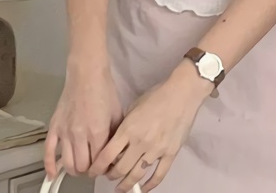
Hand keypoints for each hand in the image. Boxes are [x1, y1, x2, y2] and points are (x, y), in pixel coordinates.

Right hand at [44, 57, 122, 178]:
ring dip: (74, 169)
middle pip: (82, 167)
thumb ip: (115, 134)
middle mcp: (80, 135)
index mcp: (98, 132)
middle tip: (93, 165)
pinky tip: (53, 174)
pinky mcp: (54, 127)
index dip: (103, 167)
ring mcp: (65, 132)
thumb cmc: (104, 90)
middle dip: (89, 170)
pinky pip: (48, 152)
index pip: (99, 162)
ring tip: (80, 165)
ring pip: (67, 164)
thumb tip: (115, 151)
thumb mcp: (117, 113)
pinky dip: (50, 166)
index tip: (106, 166)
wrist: (87, 73)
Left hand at [89, 60, 213, 191]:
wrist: (182, 94)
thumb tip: (116, 142)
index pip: (107, 156)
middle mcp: (140, 142)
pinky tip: (143, 189)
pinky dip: (149, 185)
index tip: (93, 172)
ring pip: (136, 175)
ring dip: (126, 184)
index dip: (97, 168)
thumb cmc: (156, 96)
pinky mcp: (170, 154)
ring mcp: (156, 150)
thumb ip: (124, 125)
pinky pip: (159, 175)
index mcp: (128, 129)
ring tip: (121, 187)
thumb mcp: (133, 106)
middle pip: (120, 169)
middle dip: (111, 176)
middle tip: (109, 176)